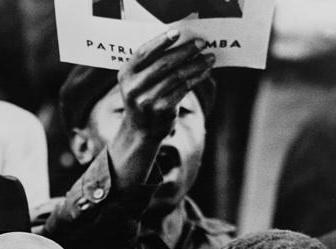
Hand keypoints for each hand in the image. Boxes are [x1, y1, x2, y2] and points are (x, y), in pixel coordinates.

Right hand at [108, 30, 213, 187]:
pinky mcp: (161, 110)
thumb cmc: (144, 96)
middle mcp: (133, 87)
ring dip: (196, 65)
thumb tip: (184, 42)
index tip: (178, 32)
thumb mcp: (139, 79)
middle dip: (186, 51)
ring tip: (210, 57)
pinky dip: (197, 78)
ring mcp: (146, 100)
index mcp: (126, 74)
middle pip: (163, 63)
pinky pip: (183, 89)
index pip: (144, 53)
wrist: (140, 129)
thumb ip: (152, 63)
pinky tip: (205, 72)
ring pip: (177, 76)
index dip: (161, 41)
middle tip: (203, 43)